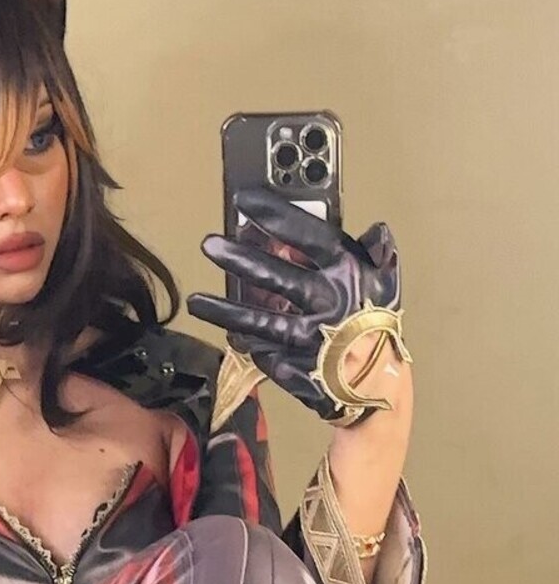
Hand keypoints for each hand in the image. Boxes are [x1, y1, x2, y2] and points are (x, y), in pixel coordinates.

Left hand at [186, 188, 401, 421]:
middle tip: (209, 245)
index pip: (308, 236)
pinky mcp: (295, 366)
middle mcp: (326, 303)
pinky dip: (246, 344)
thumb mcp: (387, 282)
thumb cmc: (379, 325)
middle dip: (240, 259)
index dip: (276, 215)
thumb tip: (376, 231)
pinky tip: (228, 334)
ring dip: (225, 310)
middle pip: (275, 276)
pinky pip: (263, 353)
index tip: (245, 200)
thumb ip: (378, 253)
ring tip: (195, 301)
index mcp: (348, 274)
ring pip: (260, 321)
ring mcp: (308, 338)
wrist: (378, 382)